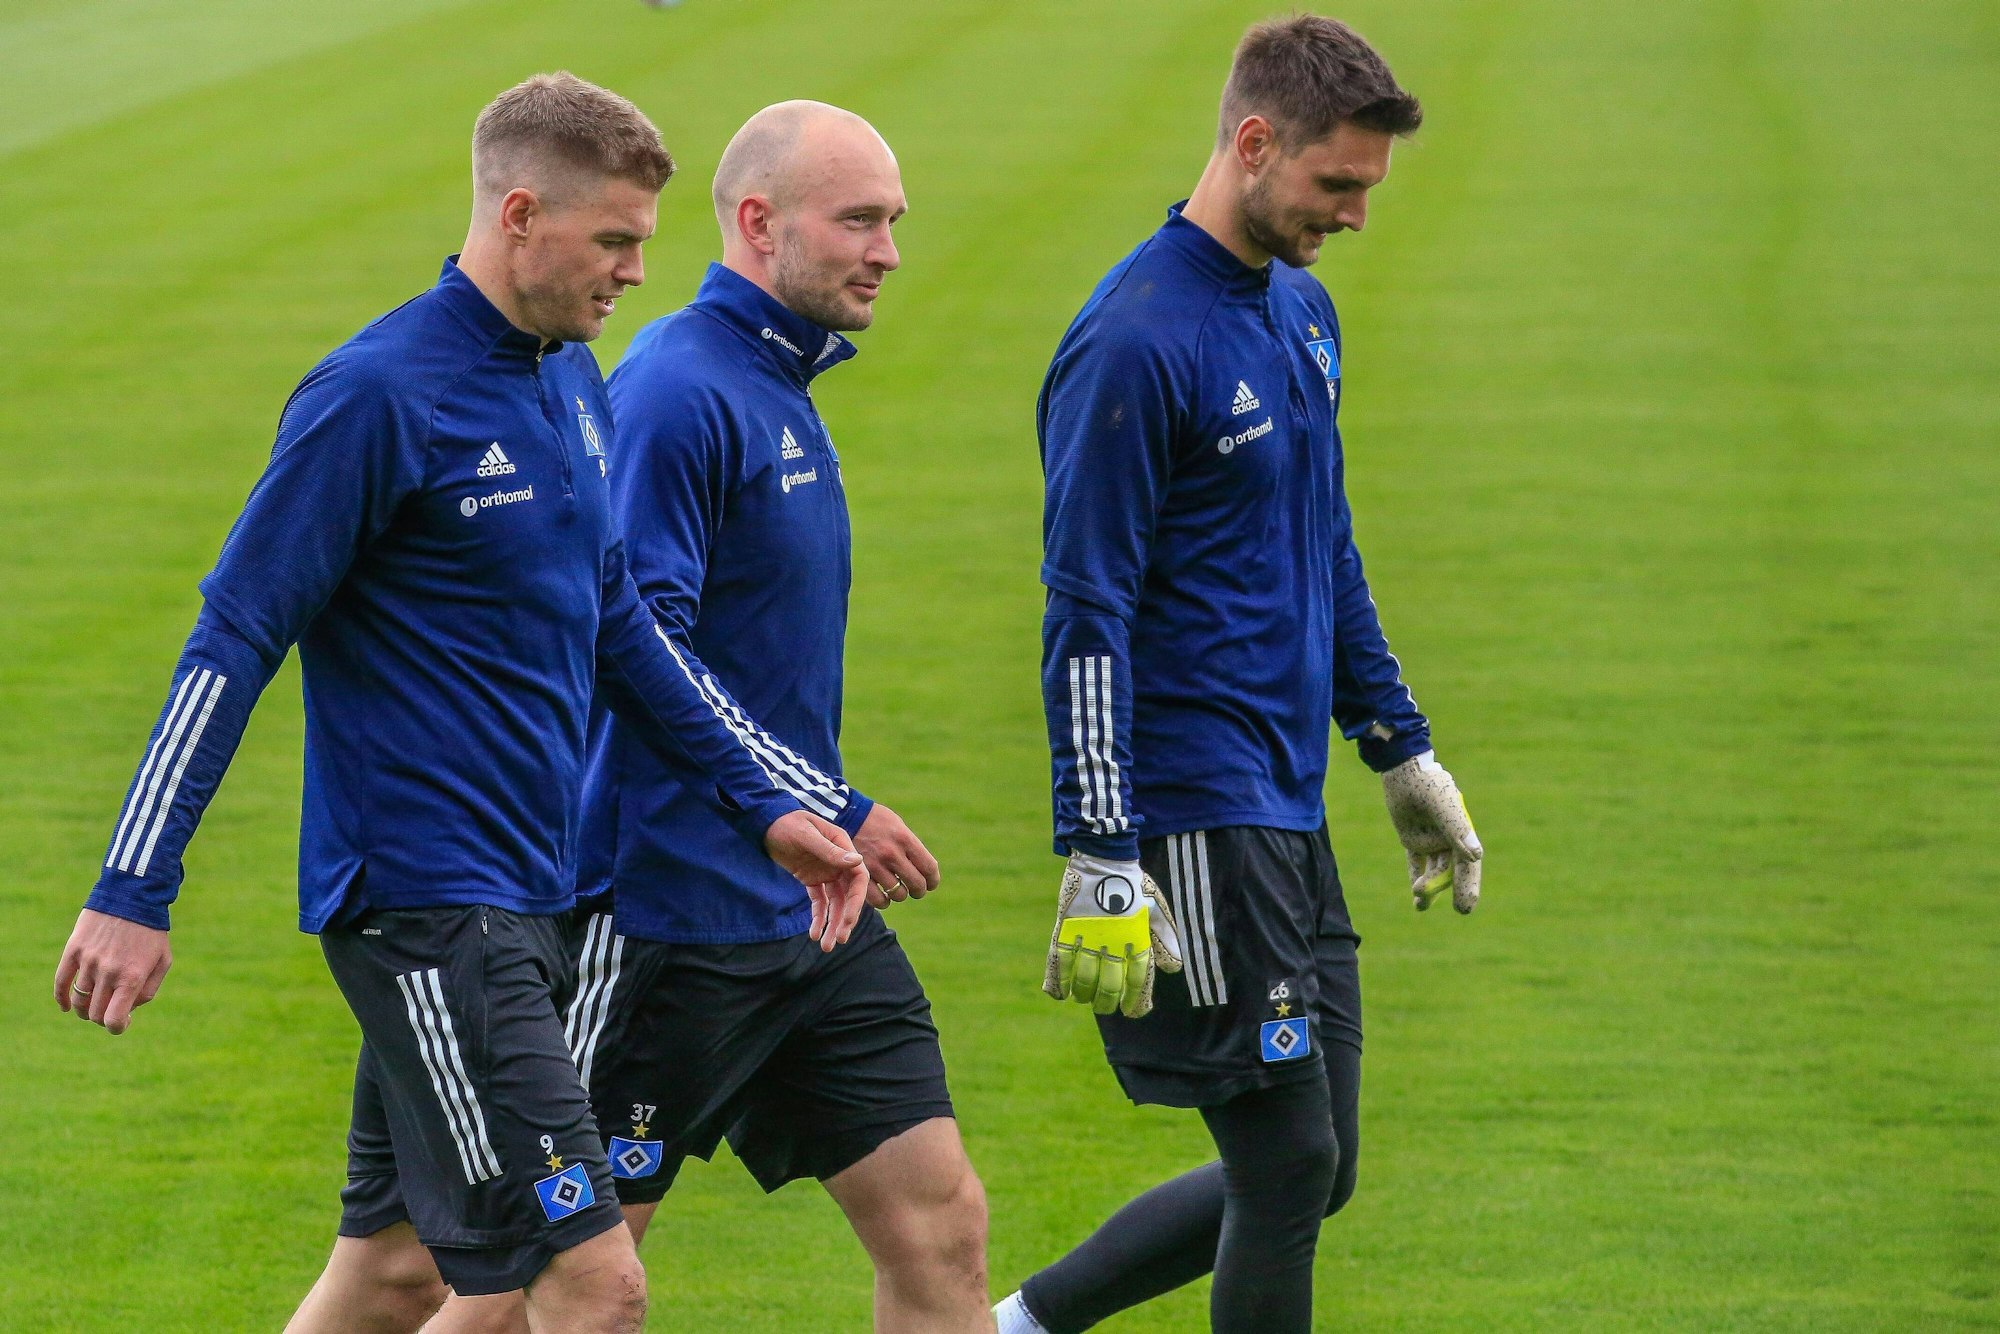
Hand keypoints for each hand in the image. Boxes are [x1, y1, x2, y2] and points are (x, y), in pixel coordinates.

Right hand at [54, 908, 172, 1035]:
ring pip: (78, 1000)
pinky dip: (61, 998)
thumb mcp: (163, 961)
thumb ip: (148, 991)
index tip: (120, 1023)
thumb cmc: (151, 932)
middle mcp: (109, 972)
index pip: (113, 1020)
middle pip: (95, 1013)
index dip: (116, 1027)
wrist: (132, 896)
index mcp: (132, 977)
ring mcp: (89, 961)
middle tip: (108, 1009)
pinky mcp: (74, 950)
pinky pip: (60, 982)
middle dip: (102, 1017)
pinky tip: (66, 1006)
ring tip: (93, 1003)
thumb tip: (127, 1011)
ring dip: (84, 1008)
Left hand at [764, 810, 869, 951]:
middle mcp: (839, 862)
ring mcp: (826, 872)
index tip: (849, 920)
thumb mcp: (807, 835)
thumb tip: (857, 862)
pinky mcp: (812, 879)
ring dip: (832, 924)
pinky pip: (818, 902)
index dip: (857, 901)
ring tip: (827, 946)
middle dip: (845, 919)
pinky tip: (813, 934)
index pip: (859, 878)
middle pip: (849, 896)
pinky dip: (817, 918)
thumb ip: (830, 851)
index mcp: (844, 847)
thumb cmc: (788, 823)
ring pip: (835, 903)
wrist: (766, 822)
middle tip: (840, 940)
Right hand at [854, 804, 940, 907]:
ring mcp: (875, 865)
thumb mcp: (898, 826)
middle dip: (919, 890)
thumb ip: (911, 847)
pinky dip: (884, 902)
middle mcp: (892, 853)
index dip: (933, 880)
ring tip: (898, 890)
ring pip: (899, 894)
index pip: (929, 868)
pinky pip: (878, 899)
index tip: (931, 883)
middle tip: (916, 890)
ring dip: (901, 895)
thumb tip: (925, 871)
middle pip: (917, 884)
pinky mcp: (860, 874)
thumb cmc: (876, 821)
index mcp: (905, 839)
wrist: (846, 816)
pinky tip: (884, 897)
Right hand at [1042, 853, 1182, 1017]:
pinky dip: (1058, 981)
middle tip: (1105, 1007)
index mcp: (1137, 937)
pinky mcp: (1066, 927)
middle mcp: (1114, 941)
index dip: (1135, 1000)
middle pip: (1110, 985)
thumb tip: (1174, 969)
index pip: (1139, 980)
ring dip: (1084, 994)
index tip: (1131, 1011)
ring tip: (1084, 998)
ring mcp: (1088, 935)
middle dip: (1107, 1002)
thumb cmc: (1133, 885)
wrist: (1103, 857)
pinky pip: (1059, 961)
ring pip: (1084, 978)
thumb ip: (1164, 939)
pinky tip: (1060, 993)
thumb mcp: (1155, 908)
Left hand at [1382, 751, 1482, 912]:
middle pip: (1450, 871)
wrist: (1403, 770)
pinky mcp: (1413, 839)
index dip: (1469, 886)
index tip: (1466, 907)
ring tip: (1419, 902)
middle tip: (1450, 907)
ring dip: (1427, 887)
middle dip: (1447, 888)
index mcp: (1461, 831)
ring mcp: (1431, 840)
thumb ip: (1457, 829)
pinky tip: (1417, 901)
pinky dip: (1416, 878)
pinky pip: (1417, 863)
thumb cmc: (1426, 783)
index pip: (1468, 865)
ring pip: (1433, 870)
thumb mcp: (1442, 805)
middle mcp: (1449, 838)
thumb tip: (1476, 856)